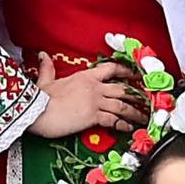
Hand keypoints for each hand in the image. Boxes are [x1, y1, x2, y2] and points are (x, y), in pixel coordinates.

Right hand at [31, 53, 148, 138]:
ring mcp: (95, 101)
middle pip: (122, 89)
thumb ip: (47, 68)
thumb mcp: (45, 80)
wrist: (37, 112)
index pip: (111, 69)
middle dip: (136, 95)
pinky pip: (114, 120)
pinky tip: (129, 128)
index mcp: (85, 76)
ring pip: (122, 106)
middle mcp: (94, 87)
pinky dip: (123, 125)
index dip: (126, 71)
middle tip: (147, 100)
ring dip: (135, 113)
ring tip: (143, 118)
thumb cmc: (39, 98)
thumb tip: (43, 55)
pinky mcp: (93, 116)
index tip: (136, 75)